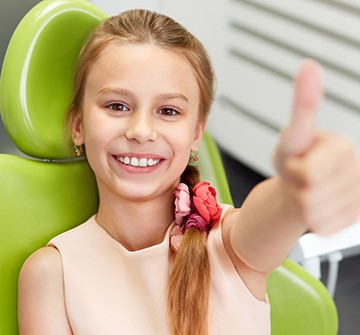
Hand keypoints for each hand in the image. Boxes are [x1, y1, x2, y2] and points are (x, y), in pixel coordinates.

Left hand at [274, 60, 359, 234]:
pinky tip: (316, 205)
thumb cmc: (294, 159)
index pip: (311, 172)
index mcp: (343, 148)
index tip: (299, 161)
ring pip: (315, 214)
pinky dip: (311, 220)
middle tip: (299, 177)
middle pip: (311, 195)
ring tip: (306, 190)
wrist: (297, 187)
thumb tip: (308, 66)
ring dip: (302, 205)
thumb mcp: (293, 135)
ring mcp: (358, 197)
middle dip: (296, 188)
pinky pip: (322, 227)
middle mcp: (357, 172)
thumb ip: (303, 104)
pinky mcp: (354, 218)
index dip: (295, 170)